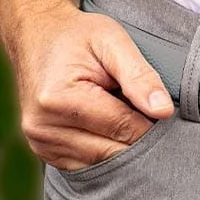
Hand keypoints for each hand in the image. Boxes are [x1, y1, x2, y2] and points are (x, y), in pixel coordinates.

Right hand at [8, 0, 174, 170]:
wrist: (36, 35)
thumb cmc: (77, 36)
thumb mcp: (112, 41)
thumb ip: (140, 76)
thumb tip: (164, 111)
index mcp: (59, 99)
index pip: (124, 128)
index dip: (150, 121)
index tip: (158, 106)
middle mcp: (43, 127)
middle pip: (114, 151)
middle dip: (136, 135)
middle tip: (142, 108)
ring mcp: (40, 143)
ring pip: (103, 163)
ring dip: (120, 144)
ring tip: (119, 110)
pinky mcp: (44, 152)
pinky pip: (89, 165)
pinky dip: (104, 150)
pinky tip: (105, 124)